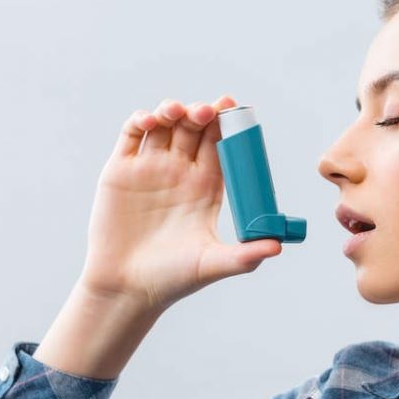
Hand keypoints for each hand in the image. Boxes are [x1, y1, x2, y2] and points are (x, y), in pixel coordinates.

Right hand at [79, 95, 283, 311]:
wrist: (126, 288)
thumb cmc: (172, 279)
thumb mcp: (212, 265)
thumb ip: (245, 256)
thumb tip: (278, 247)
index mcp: (206, 187)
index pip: (221, 146)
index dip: (228, 125)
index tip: (235, 111)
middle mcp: (180, 173)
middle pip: (194, 128)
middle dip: (203, 112)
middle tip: (208, 111)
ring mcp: (150, 168)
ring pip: (164, 124)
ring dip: (173, 110)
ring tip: (178, 112)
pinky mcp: (121, 170)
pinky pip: (132, 134)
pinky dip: (140, 119)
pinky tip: (149, 120)